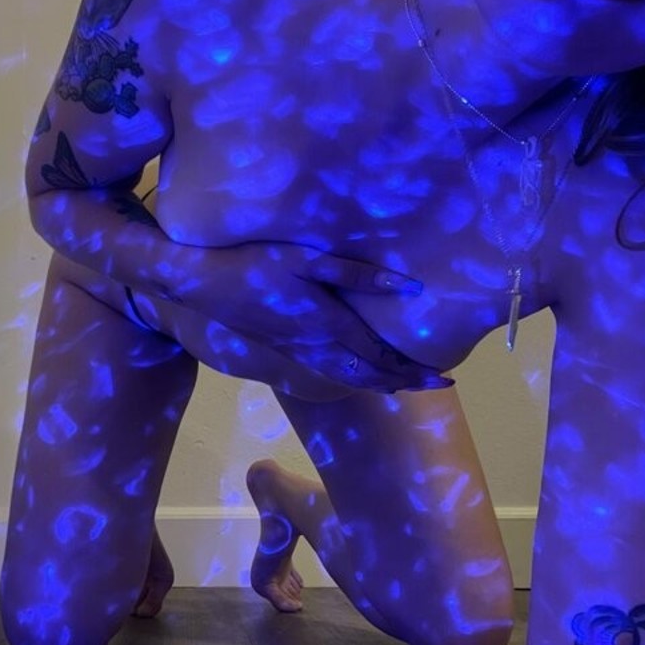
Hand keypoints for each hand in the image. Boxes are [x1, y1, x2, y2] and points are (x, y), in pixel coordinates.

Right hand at [183, 241, 452, 393]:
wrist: (200, 283)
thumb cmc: (254, 263)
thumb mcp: (307, 258)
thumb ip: (357, 274)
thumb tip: (408, 288)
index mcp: (328, 323)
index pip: (380, 355)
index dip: (413, 369)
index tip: (445, 379)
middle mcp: (316, 344)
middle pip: (369, 373)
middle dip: (405, 381)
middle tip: (439, 386)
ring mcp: (298, 350)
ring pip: (348, 376)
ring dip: (380, 383)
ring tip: (405, 386)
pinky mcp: (283, 348)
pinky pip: (328, 372)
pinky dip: (353, 378)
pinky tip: (358, 375)